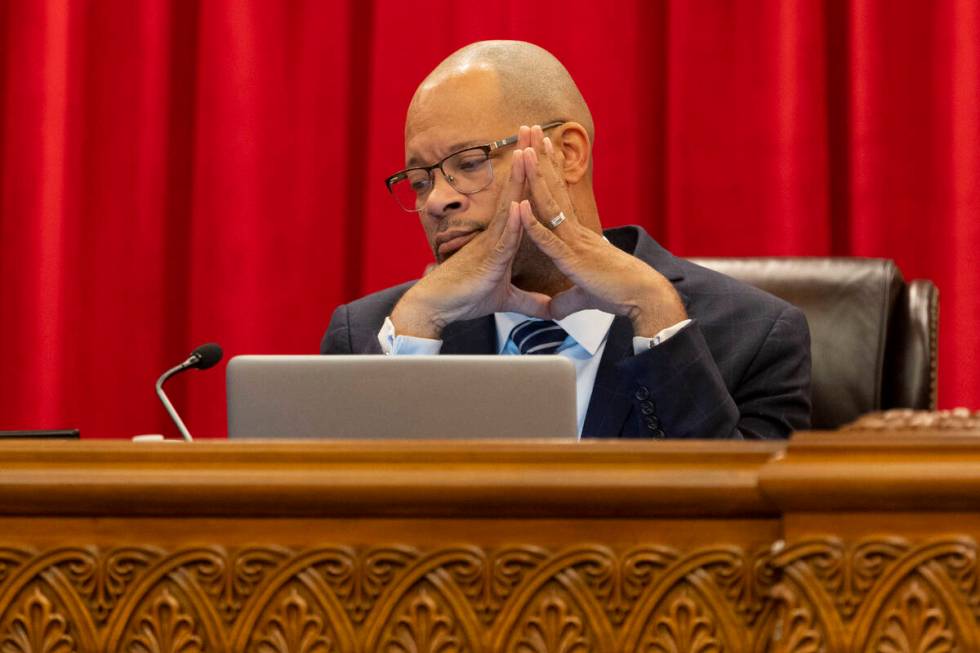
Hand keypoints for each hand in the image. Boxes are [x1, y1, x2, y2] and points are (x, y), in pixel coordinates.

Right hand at [390, 131, 550, 338]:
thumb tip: (547, 308)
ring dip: (518, 179)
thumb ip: (527, 300)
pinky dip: (513, 222)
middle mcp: (497, 233)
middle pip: (516, 190)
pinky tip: (520, 204)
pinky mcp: (488, 260)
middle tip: (533, 127)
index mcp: (504, 237)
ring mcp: (491, 243)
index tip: (542, 149)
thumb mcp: (505, 299)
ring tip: (527, 150)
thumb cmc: (466, 298)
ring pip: (509, 205)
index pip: (522, 199)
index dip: (533, 175)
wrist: (438, 308)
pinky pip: (503, 238)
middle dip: (526, 160)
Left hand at [517, 125, 687, 336]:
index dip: (549, 170)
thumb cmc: (617, 294)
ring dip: (535, 179)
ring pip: (549, 205)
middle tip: (529, 130)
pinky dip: (533, 225)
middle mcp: (575, 232)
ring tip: (522, 153)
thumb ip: (567, 300)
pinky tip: (519, 208)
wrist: (642, 299)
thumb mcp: (584, 297)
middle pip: (553, 188)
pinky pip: (548, 240)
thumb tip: (555, 310)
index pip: (559, 195)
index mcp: (577, 234)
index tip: (539, 147)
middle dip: (540, 159)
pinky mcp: (572, 260)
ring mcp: (574, 243)